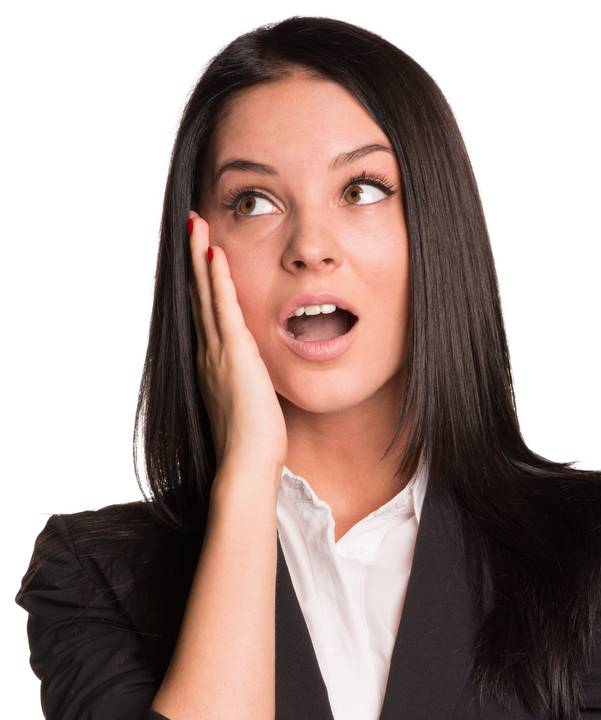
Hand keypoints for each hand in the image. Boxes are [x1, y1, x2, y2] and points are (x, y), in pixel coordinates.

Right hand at [187, 209, 287, 471]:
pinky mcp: (232, 355)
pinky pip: (222, 308)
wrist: (246, 466)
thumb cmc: (254, 448)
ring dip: (201, 258)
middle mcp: (208, 357)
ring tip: (195, 225)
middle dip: (194, 261)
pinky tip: (215, 254)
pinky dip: (217, 280)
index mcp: (213, 368)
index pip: (206, 316)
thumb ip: (254, 388)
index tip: (200, 258)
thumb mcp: (254, 409)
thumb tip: (263, 383)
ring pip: (205, 295)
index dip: (201, 285)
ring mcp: (217, 354)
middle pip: (198, 298)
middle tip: (189, 226)